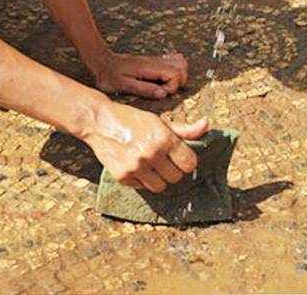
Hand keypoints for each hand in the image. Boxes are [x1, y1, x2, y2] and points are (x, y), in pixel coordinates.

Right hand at [82, 100, 207, 191]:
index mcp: (164, 138)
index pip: (189, 164)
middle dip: (173, 170)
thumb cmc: (133, 119)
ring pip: (160, 187)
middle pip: (176, 177)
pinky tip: (136, 166)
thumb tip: (206, 125)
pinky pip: (142, 187)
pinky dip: (141, 180)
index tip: (181, 158)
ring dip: (158, 178)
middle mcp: (151, 154)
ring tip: (151, 165)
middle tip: (164, 160)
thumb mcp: (160, 121)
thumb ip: (184, 129)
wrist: (100, 121)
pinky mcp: (122, 176)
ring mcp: (136, 167)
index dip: (187, 162)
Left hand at [87, 52, 187, 98]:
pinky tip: (164, 80)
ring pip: (181, 63)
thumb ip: (144, 89)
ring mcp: (156, 60)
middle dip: (179, 82)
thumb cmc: (109, 76)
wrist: (101, 62)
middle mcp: (155, 62)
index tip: (160, 93)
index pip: (175, 74)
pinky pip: (173, 61)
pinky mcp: (154, 61)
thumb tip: (164, 93)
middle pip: (182, 67)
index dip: (172, 87)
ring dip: (179, 76)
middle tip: (165, 91)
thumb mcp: (123, 86)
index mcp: (149, 68)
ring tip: (166, 86)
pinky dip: (175, 71)